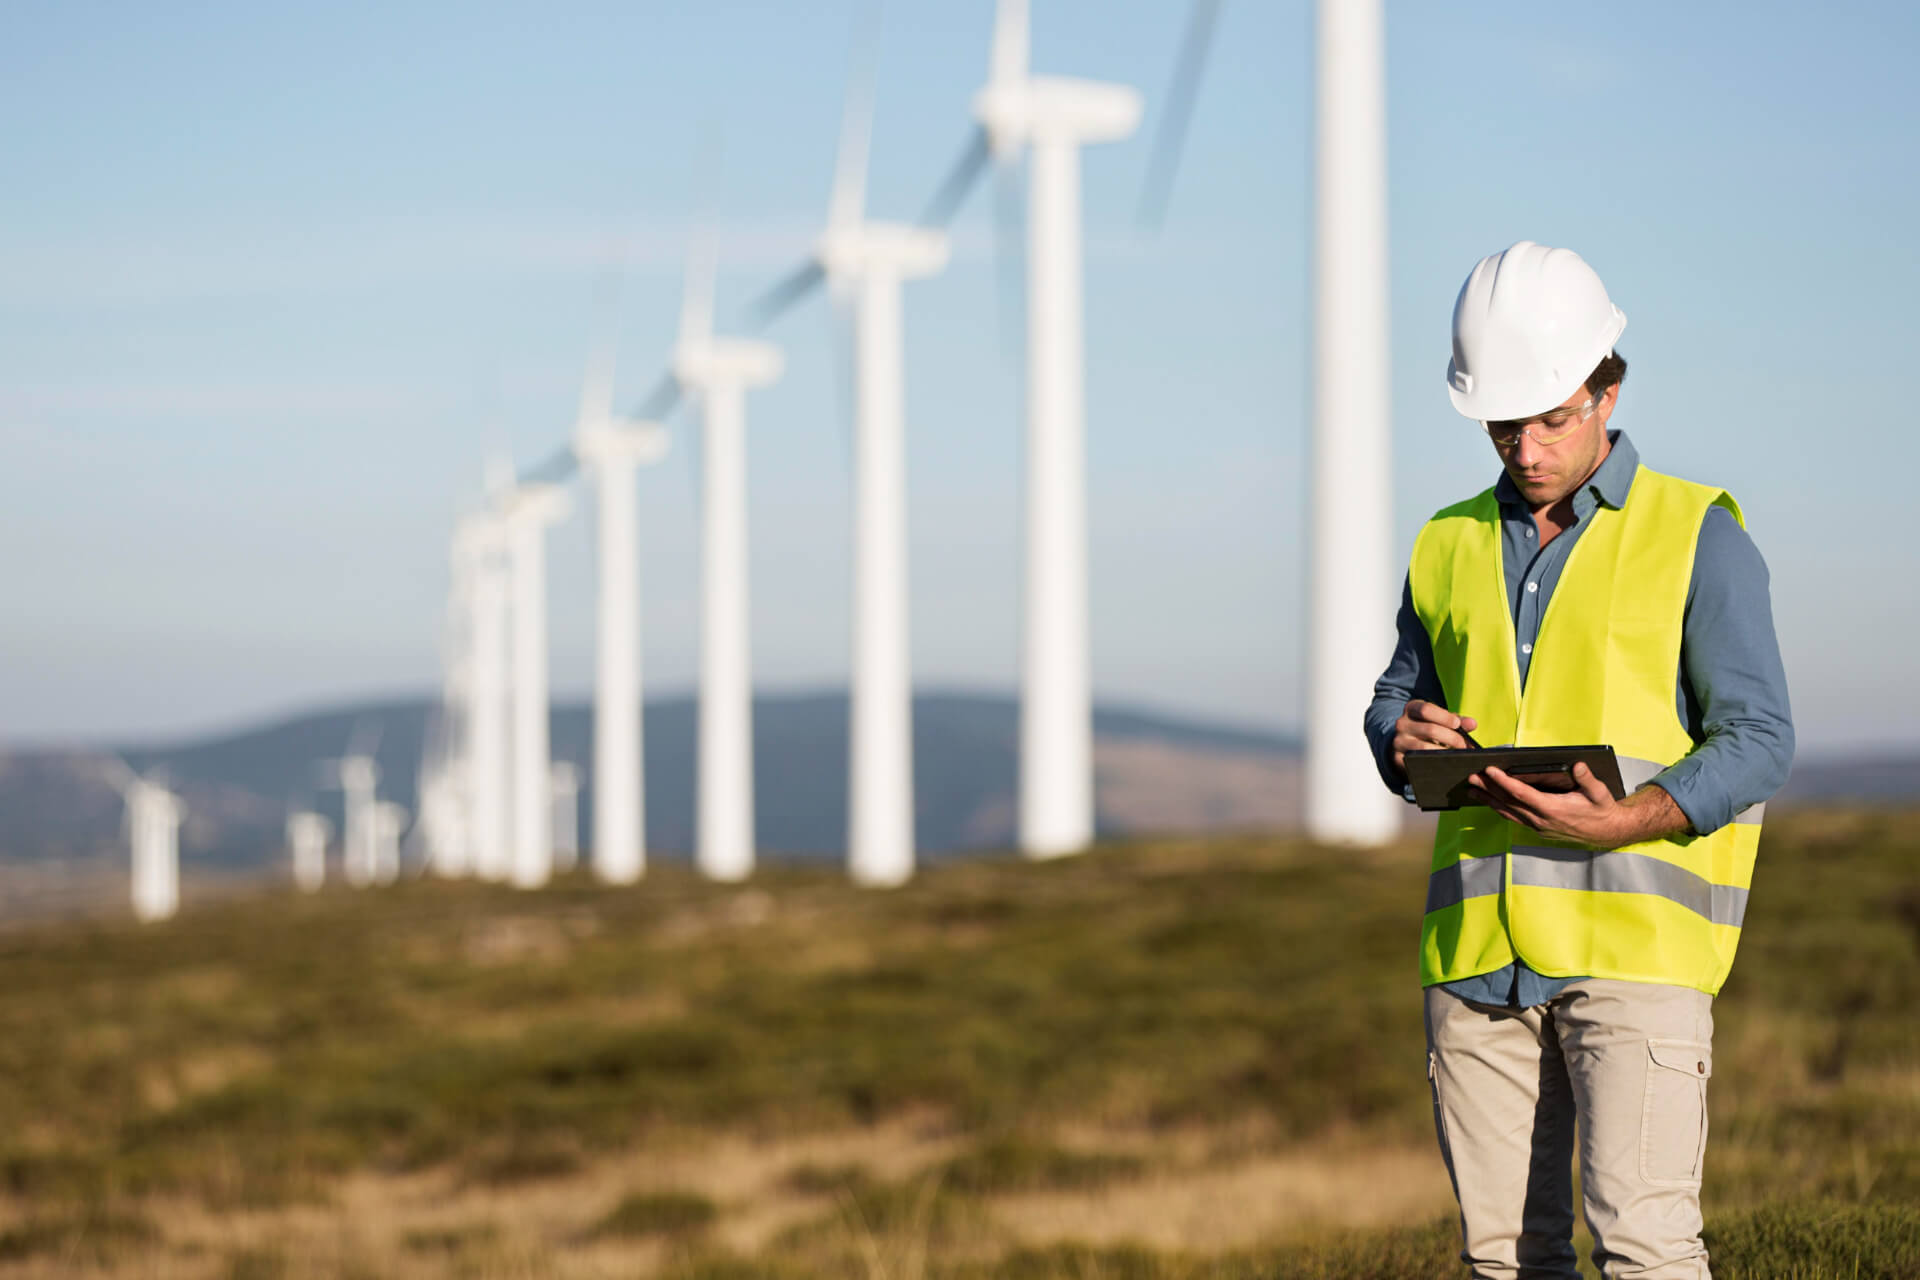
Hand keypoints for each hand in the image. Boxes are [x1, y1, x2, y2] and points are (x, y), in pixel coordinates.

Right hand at [1391, 700, 1478, 773]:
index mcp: (1412, 709)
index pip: (1426, 709)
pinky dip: (1435, 763)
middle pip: (1430, 730)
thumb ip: (1456, 720)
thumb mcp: (1438, 720)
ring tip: (1458, 756)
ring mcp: (1399, 741)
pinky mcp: (1398, 758)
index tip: (1458, 725)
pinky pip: (1418, 762)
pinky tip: (1446, 764)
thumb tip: (1473, 723)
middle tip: (1464, 746)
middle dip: (1452, 738)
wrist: (1403, 744)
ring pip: (1425, 748)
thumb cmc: (1427, 729)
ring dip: (1446, 753)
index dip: (1444, 717)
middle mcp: (1402, 723)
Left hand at [1468, 762, 1625, 847]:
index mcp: (1553, 809)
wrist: (1606, 832)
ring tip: (1472, 790)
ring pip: (1507, 813)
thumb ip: (1586, 779)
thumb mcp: (1599, 792)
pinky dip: (1499, 809)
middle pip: (1508, 803)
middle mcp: (1541, 820)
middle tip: (1471, 777)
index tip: (1489, 771)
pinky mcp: (1538, 829)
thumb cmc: (1601, 809)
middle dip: (1488, 789)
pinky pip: (1514, 818)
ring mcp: (1538, 826)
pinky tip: (1490, 802)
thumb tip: (1577, 764)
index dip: (1503, 782)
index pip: (1521, 794)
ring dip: (1488, 800)